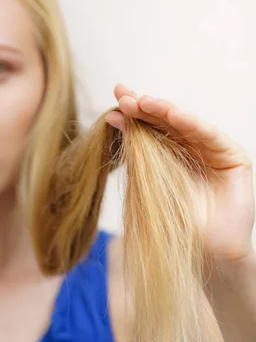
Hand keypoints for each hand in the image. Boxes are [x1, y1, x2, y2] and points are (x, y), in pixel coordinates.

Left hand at [105, 84, 254, 267]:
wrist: (198, 253)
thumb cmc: (167, 221)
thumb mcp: (143, 179)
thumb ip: (133, 149)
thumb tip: (113, 116)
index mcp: (167, 154)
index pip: (149, 128)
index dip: (133, 113)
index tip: (115, 98)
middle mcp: (190, 149)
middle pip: (165, 122)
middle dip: (144, 107)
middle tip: (124, 94)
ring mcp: (211, 152)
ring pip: (186, 125)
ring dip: (164, 111)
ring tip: (142, 101)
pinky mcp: (233, 159)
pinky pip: (210, 137)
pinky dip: (192, 124)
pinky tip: (174, 115)